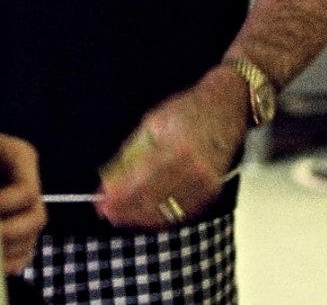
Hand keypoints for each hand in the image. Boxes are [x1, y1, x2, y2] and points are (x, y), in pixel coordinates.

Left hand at [0, 132, 46, 273]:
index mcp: (22, 157)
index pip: (28, 190)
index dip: (4, 203)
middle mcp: (31, 186)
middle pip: (36, 219)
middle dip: (7, 231)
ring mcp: (28, 213)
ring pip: (29, 241)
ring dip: (4, 249)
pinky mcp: (21, 234)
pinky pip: (22, 256)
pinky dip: (5, 264)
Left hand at [95, 69, 246, 229]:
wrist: (224, 108)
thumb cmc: (186, 109)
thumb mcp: (152, 121)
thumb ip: (132, 151)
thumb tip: (110, 177)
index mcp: (176, 147)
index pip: (142, 180)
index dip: (120, 195)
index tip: (101, 202)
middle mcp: (194, 170)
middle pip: (154, 200)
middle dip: (127, 209)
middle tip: (105, 213)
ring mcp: (206, 184)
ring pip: (168, 211)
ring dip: (142, 217)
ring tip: (120, 217)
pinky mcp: (213, 193)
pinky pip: (184, 213)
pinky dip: (163, 218)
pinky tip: (145, 217)